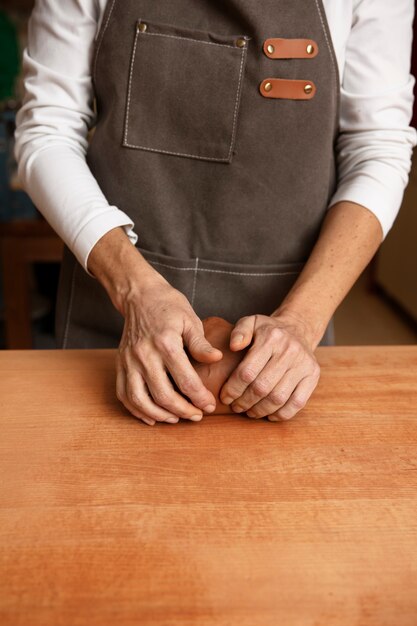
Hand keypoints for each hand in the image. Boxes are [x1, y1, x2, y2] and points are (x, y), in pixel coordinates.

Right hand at [116, 276, 222, 425]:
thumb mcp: (190, 319)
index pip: (186, 380)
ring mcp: (129, 361)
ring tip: (176, 419)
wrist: (139, 296)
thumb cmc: (169, 306)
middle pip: (163, 395)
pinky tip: (153, 416)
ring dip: (160, 415)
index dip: (200, 398)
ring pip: (141, 400)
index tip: (210, 406)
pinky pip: (124, 395)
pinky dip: (137, 410)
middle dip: (183, 411)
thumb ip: (201, 343)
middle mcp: (144, 355)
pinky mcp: (120, 364)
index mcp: (165, 343)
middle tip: (197, 416)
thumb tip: (217, 359)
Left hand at [219, 313, 319, 420]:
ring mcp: (304, 364)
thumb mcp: (251, 323)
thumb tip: (233, 346)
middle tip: (236, 407)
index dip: (233, 389)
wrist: (298, 329)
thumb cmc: (268, 331)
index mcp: (271, 338)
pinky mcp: (313, 376)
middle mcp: (290, 351)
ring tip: (250, 412)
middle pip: (262, 387)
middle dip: (245, 402)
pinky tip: (269, 415)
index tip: (225, 398)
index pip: (247, 371)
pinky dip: (281, 414)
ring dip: (260, 410)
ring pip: (278, 398)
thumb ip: (239, 332)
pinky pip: (297, 403)